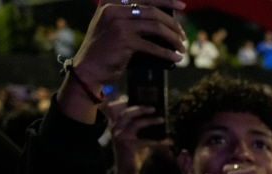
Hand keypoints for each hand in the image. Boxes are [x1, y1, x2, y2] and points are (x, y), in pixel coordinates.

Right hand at [71, 0, 185, 88]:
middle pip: (153, 12)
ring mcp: (118, 24)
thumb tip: (165, 23)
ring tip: (182, 47)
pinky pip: (153, 46)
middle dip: (173, 24)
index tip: (182, 6)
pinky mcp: (124, 40)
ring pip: (156, 27)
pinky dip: (167, 53)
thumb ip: (132, 19)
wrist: (88, 68)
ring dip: (173, 38)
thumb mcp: (114, 26)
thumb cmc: (106, 49)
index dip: (166, 0)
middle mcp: (113, 8)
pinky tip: (176, 58)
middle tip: (183, 36)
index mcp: (111, 1)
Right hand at [103, 99, 163, 173]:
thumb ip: (142, 128)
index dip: (122, 101)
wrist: (127, 171)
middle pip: (127, 112)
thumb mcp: (137, 137)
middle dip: (141, 108)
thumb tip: (158, 117)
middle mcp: (115, 128)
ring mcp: (120, 136)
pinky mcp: (127, 144)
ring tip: (162, 119)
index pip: (115, 108)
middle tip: (154, 107)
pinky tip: (168, 141)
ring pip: (135, 123)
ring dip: (150, 120)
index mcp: (116, 124)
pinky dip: (158, 140)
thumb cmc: (134, 154)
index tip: (133, 96)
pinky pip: (145, 140)